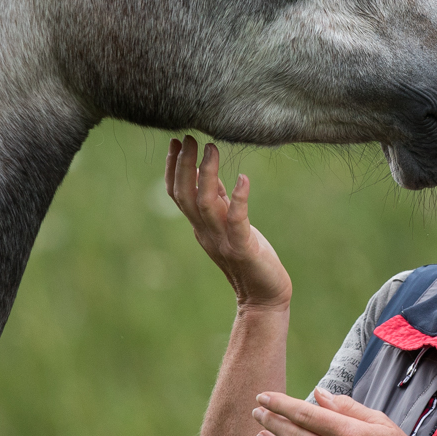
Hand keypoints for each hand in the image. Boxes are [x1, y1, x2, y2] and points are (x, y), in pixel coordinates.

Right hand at [166, 136, 291, 308]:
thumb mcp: (229, 224)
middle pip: (185, 195)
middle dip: (183, 164)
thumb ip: (218, 201)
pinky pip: (237, 221)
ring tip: (211, 148)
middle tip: (188, 137)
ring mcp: (223, 240)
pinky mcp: (243, 248)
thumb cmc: (250, 257)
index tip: (176, 141)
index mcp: (201, 226)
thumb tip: (206, 172)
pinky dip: (238, 199)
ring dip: (206, 174)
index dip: (172, 168)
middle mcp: (206, 232)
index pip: (178, 194)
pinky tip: (243, 178)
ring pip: (205, 203)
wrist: (263, 297)